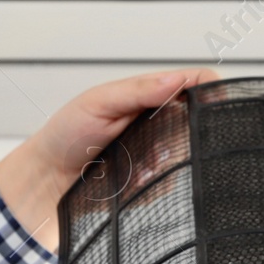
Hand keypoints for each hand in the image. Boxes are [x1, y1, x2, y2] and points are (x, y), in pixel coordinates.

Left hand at [0, 68, 220, 253]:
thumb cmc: (66, 134)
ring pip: (190, 155)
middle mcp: (161, 121)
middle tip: (158, 142)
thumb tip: (175, 80)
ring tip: (135, 163)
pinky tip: (132, 180)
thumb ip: (137, 91)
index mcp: (150, 94)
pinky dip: (154, 182)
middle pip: (201, 122)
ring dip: (166, 160)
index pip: (196, 84)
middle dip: (188, 133)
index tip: (214, 103)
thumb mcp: (98, 102)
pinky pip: (173, 183)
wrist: (49, 179)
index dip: (212, 90)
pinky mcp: (156, 182)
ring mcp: (161, 152)